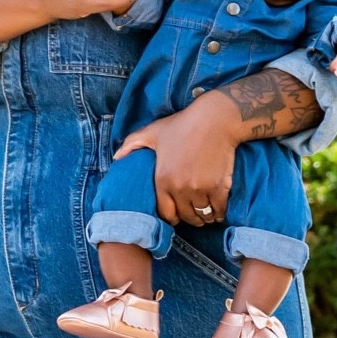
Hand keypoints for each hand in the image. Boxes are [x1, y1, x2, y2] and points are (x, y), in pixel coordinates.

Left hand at [114, 90, 240, 225]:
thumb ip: (132, 144)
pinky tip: (218, 210)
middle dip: (190, 218)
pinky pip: (219, 210)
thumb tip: (117, 157)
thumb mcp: (153, 131)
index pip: (165, 213)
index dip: (171, 216)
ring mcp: (200, 189)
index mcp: (162, 179)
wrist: (215, 119)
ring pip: (203, 216)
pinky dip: (219, 213)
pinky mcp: (219, 187)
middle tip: (194, 214)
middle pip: (186, 217)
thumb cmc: (184, 124)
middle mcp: (180, 188)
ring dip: (205, 217)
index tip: (177, 214)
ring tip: (207, 214)